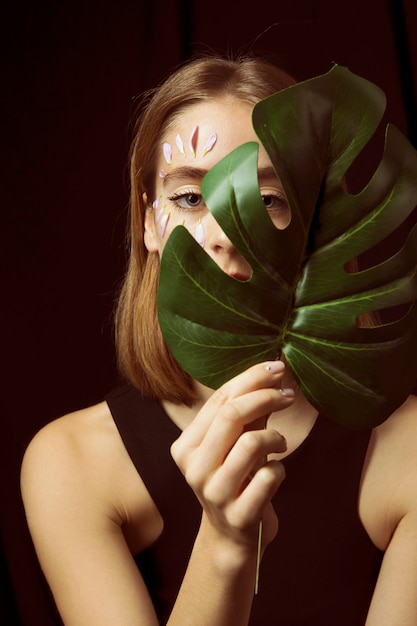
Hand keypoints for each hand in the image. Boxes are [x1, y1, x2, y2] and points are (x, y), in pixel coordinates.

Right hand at [171, 361, 292, 557]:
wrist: (233, 537)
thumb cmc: (235, 480)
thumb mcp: (233, 445)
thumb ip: (246, 413)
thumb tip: (272, 373)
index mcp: (186, 446)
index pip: (219, 400)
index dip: (251, 379)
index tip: (277, 369)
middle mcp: (194, 468)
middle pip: (231, 415)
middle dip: (265, 397)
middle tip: (288, 396)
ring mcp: (214, 493)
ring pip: (251, 443)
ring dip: (275, 437)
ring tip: (280, 443)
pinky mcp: (239, 515)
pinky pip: (269, 477)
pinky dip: (280, 469)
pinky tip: (276, 473)